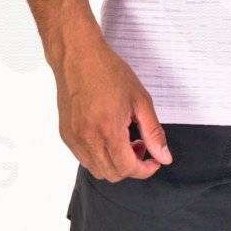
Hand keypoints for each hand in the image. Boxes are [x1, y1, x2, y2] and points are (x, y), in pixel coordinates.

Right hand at [53, 27, 172, 180]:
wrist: (78, 56)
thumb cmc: (108, 72)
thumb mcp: (140, 100)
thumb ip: (153, 132)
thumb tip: (163, 157)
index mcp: (108, 129)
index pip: (127, 168)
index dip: (145, 170)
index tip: (153, 161)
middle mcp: (87, 137)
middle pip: (112, 174)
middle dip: (131, 167)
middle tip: (140, 146)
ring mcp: (74, 138)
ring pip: (97, 169)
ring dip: (114, 163)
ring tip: (123, 140)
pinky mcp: (66, 134)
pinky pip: (84, 158)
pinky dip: (99, 156)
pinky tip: (107, 136)